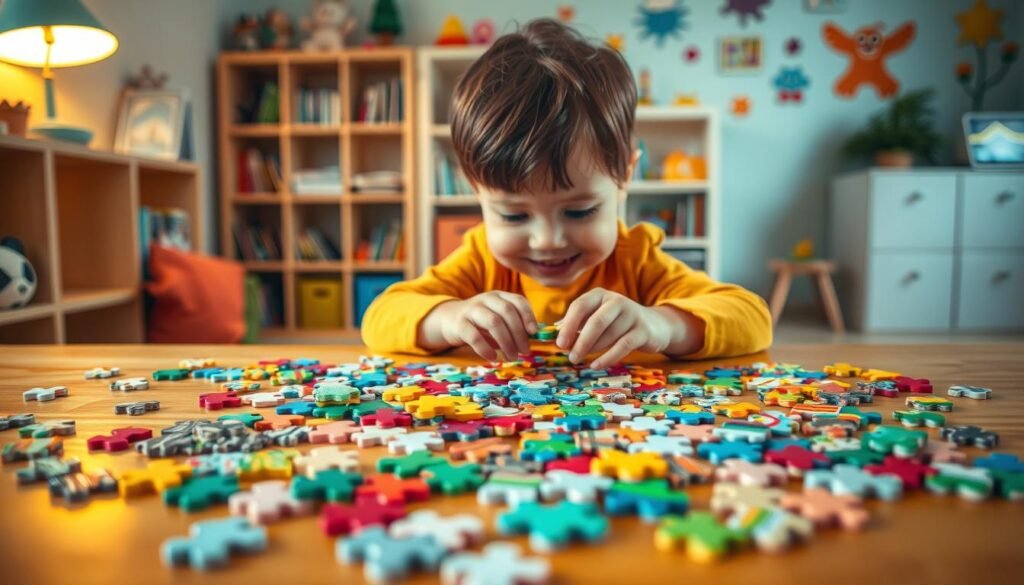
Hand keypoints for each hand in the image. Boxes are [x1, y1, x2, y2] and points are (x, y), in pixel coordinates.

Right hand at [440, 291, 537, 361]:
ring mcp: (471, 310)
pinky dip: (485, 348)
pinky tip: (493, 357)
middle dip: (519, 333)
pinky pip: (474, 336)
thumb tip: (531, 340)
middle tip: (525, 351)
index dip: (528, 315)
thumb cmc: (481, 322)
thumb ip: (514, 325)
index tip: (533, 332)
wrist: (450, 319)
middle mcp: (486, 299)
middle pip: (507, 311)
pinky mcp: (459, 324)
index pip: (517, 301)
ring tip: (512, 357)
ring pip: (493, 322)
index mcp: (499, 296)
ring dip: (506, 342)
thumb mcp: (498, 317)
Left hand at [556, 288, 671, 368]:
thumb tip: (557, 337)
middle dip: (580, 341)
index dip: (568, 326)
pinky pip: (623, 346)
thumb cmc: (616, 323)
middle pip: (595, 321)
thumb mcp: (597, 317)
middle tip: (570, 356)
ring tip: (580, 360)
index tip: (560, 344)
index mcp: (600, 295)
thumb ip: (578, 324)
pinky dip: (607, 357)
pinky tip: (595, 365)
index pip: (580, 306)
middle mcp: (616, 301)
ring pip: (608, 335)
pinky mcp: (642, 331)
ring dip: (591, 350)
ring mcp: (631, 315)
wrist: (653, 325)